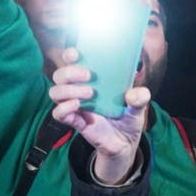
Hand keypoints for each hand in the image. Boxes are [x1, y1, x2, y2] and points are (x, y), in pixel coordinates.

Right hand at [49, 48, 149, 184]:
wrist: (125, 143)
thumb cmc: (127, 117)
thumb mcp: (138, 106)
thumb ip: (140, 97)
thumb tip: (133, 94)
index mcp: (91, 79)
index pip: (72, 61)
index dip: (70, 54)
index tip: (77, 53)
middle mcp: (79, 90)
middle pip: (59, 75)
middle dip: (70, 72)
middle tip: (89, 75)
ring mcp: (75, 106)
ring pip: (56, 92)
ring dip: (69, 90)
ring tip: (90, 94)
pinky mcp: (75, 121)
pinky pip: (58, 113)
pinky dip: (64, 108)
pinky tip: (78, 106)